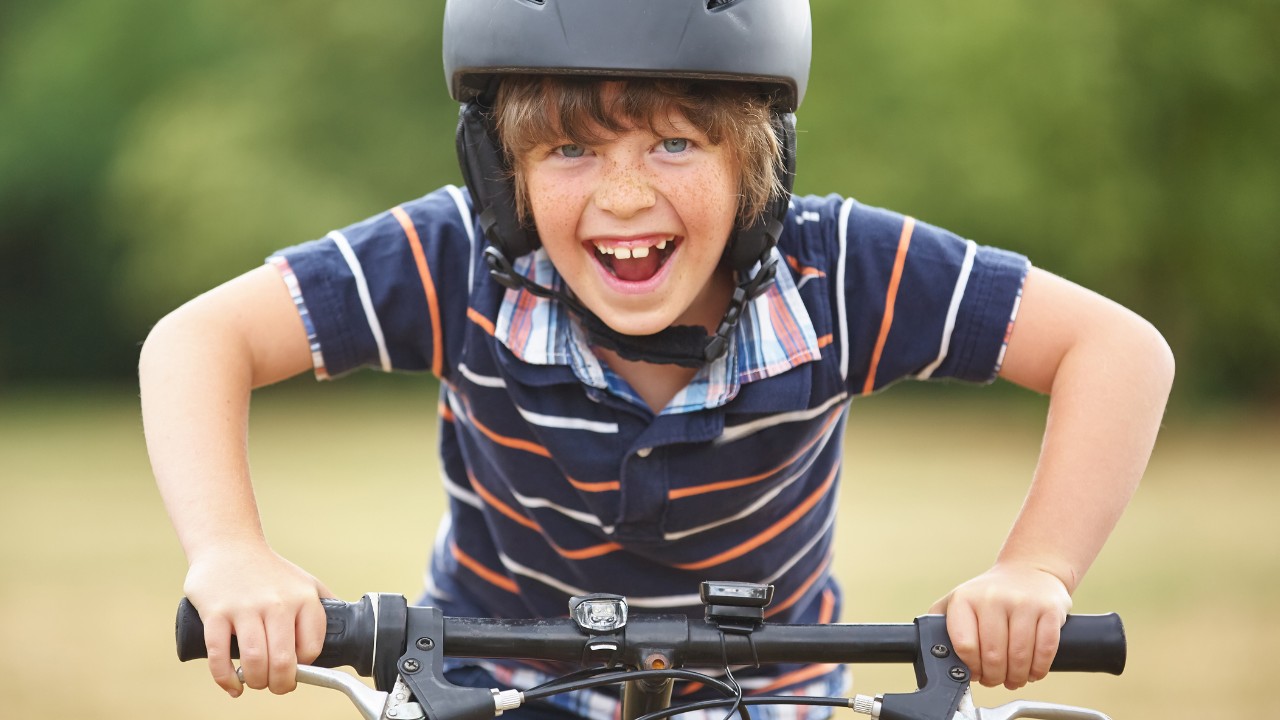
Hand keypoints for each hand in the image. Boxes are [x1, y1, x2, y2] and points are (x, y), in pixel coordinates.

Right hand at [183, 544, 332, 696]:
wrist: (229, 544)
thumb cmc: (268, 569)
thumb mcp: (305, 581)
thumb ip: (324, 604)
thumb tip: (345, 625)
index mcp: (303, 598)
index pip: (311, 648)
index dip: (303, 667)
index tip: (295, 670)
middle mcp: (277, 603)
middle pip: (282, 660)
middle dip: (280, 684)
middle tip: (275, 685)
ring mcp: (245, 607)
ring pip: (254, 660)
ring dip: (255, 682)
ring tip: (254, 682)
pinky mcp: (216, 612)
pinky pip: (219, 654)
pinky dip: (225, 678)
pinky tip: (232, 685)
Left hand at [929, 563, 1071, 689]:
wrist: (1029, 570)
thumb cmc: (990, 594)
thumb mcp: (958, 600)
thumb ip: (941, 624)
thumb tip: (933, 653)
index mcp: (965, 599)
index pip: (965, 646)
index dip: (971, 667)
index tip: (975, 672)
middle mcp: (992, 598)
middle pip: (993, 656)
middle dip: (994, 677)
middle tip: (996, 680)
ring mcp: (1023, 602)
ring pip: (1020, 656)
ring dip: (1017, 676)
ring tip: (1014, 678)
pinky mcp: (1049, 609)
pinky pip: (1046, 649)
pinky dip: (1039, 668)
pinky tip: (1033, 671)